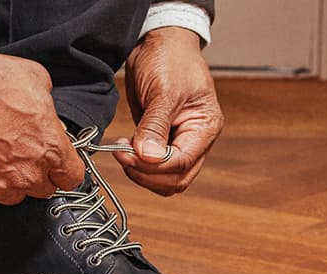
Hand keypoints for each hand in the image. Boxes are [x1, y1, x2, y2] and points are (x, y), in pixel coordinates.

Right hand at [0, 52, 84, 204]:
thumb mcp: (33, 78)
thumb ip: (49, 106)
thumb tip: (48, 115)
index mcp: (49, 148)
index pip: (72, 178)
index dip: (65, 169)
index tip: (58, 162)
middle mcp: (26, 174)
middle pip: (43, 189)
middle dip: (37, 172)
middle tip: (22, 149)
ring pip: (13, 194)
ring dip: (10, 179)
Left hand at [113, 27, 223, 195]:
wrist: (159, 42)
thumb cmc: (171, 58)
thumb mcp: (164, 90)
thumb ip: (156, 125)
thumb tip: (150, 157)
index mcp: (204, 128)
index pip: (182, 163)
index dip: (154, 166)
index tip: (128, 155)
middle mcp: (194, 139)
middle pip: (175, 179)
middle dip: (146, 173)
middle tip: (122, 155)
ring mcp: (177, 140)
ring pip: (163, 177)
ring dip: (140, 171)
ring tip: (122, 150)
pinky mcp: (159, 138)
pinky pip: (151, 164)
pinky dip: (136, 163)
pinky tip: (124, 147)